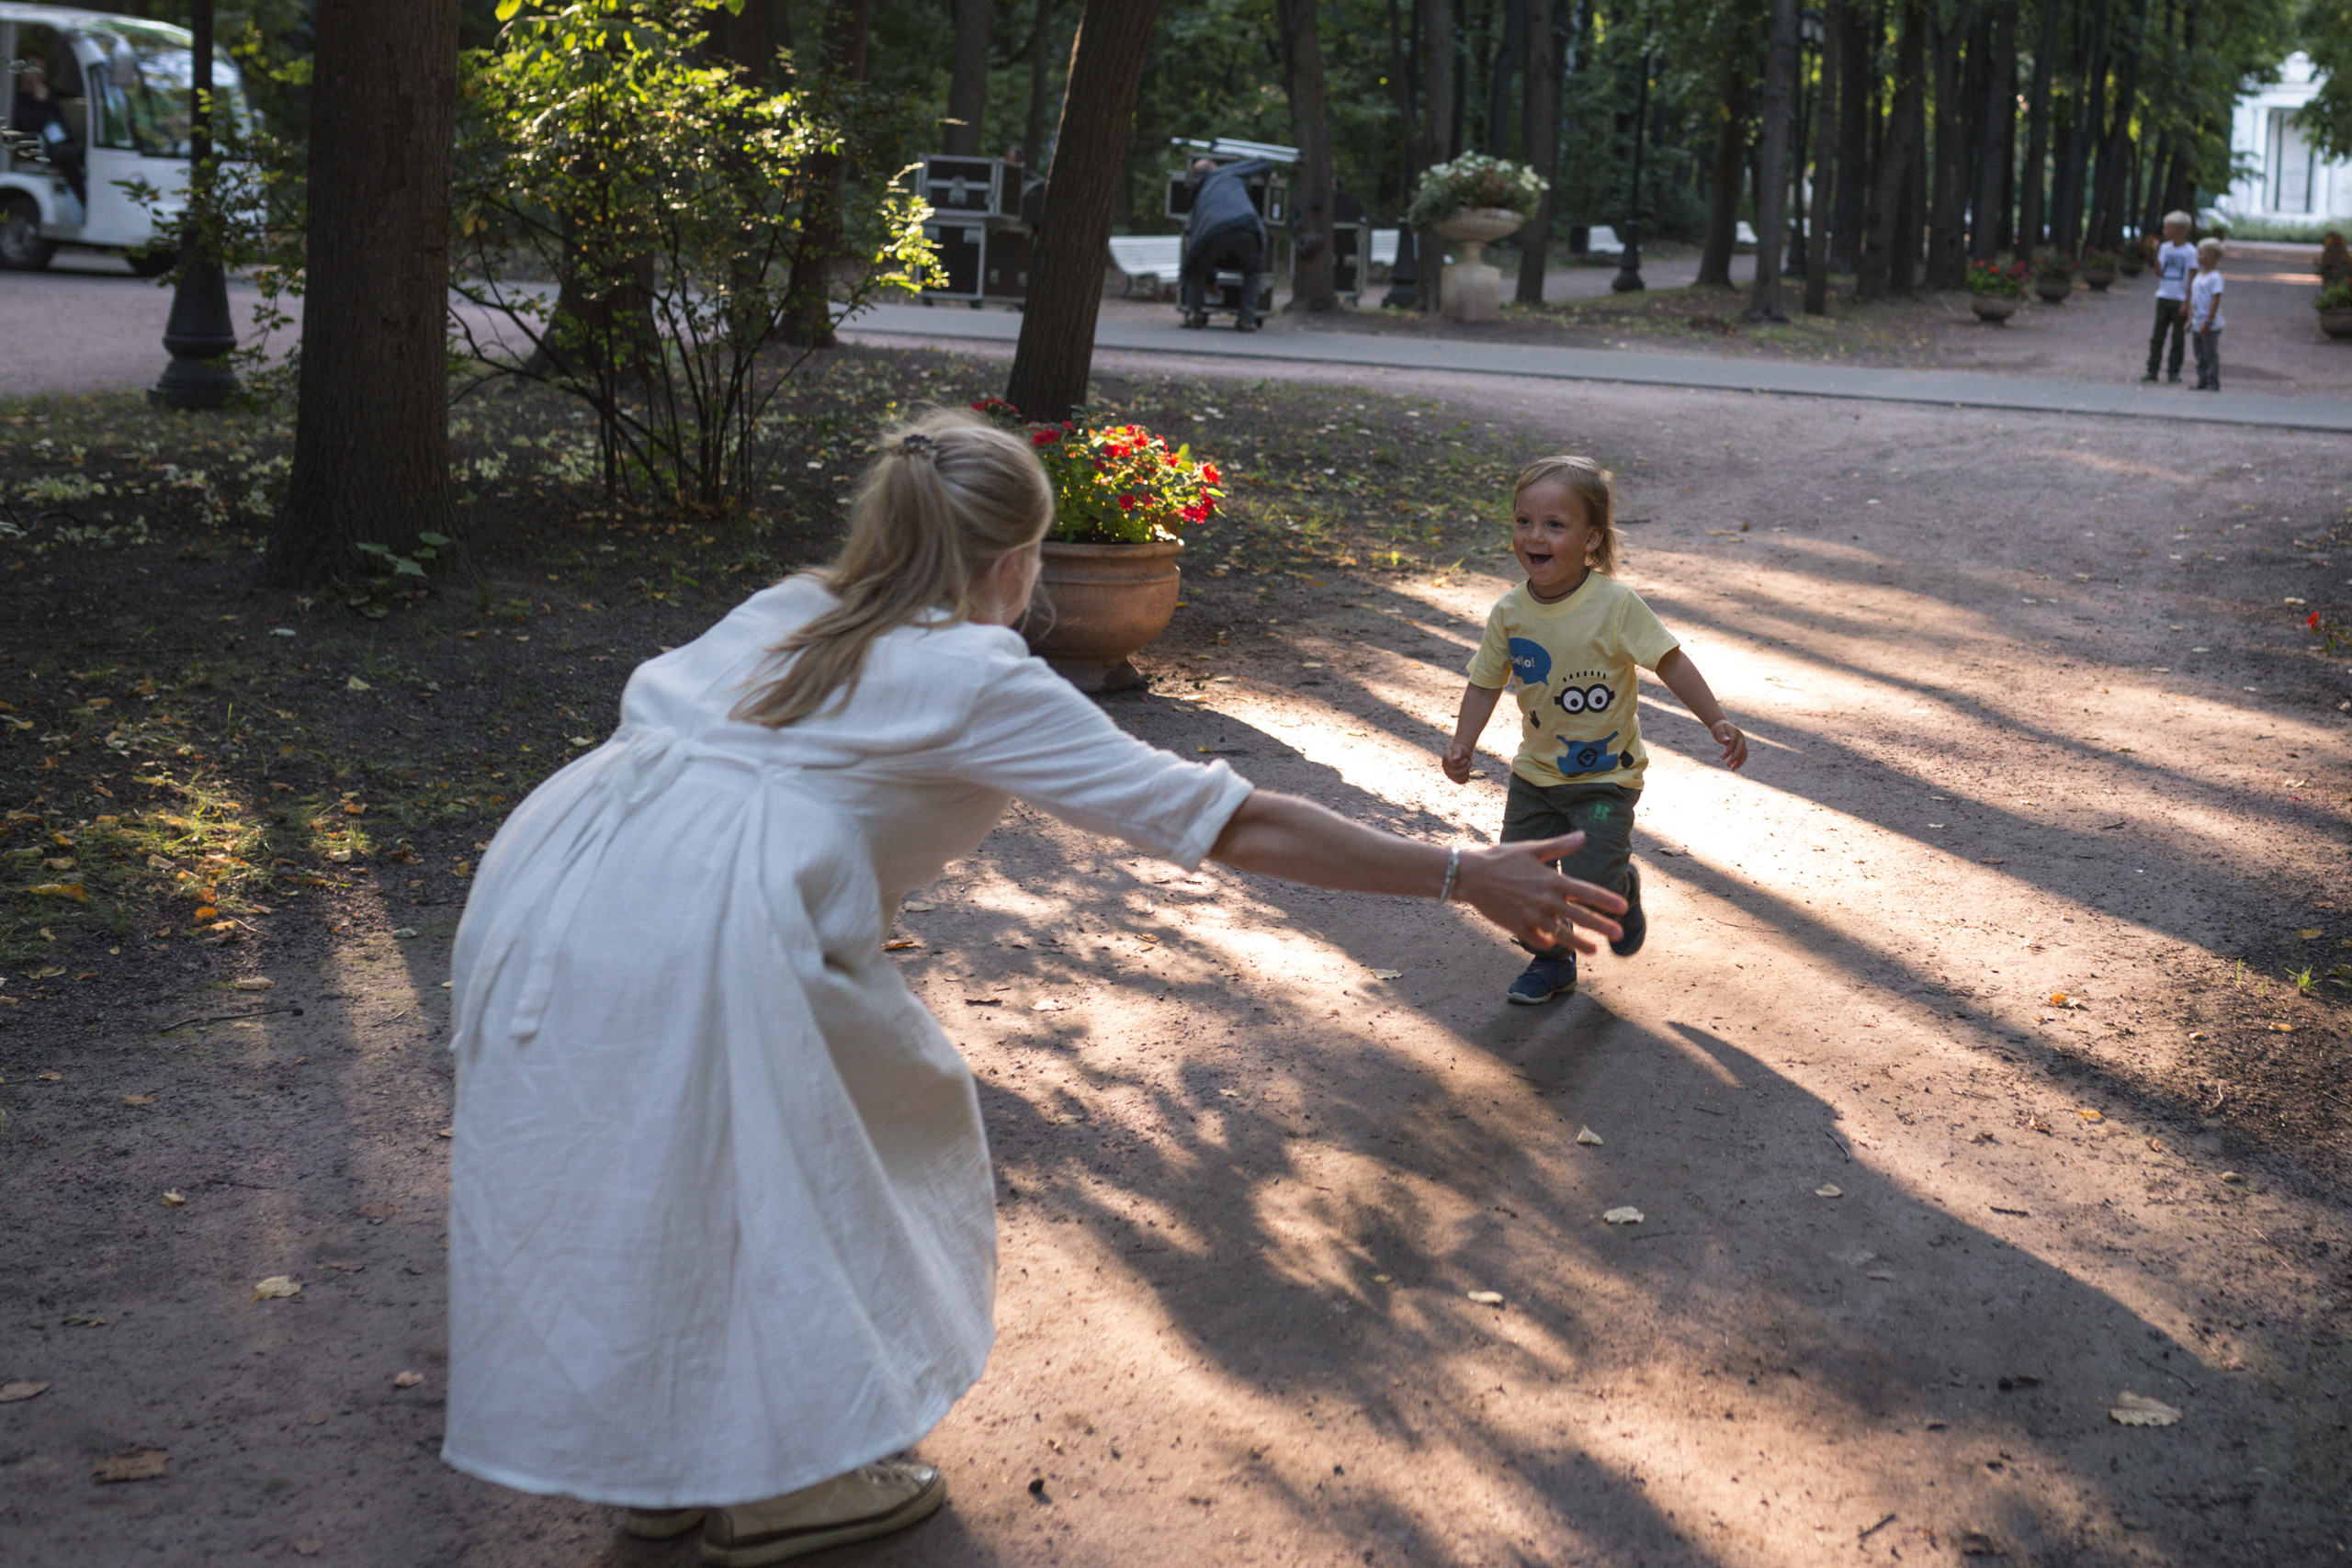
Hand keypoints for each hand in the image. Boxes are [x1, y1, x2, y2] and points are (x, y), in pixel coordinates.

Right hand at [1441, 738, 1476, 783]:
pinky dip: (1466, 777)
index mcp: (1445, 757)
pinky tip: (1467, 772)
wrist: (1462, 754)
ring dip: (1466, 772)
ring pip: (1458, 778)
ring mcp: (1448, 773)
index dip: (1462, 763)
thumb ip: (1457, 752)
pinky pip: (1460, 782)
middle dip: (1465, 768)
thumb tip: (1455, 760)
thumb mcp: (1459, 748)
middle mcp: (1445, 766)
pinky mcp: (1453, 778)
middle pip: (1455, 773)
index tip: (1466, 759)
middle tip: (1469, 762)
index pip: (1453, 765)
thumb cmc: (1460, 750)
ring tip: (1468, 766)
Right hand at [1453, 832, 1626, 951]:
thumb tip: (1583, 836)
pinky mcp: (1517, 926)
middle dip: (1601, 926)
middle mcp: (1545, 900)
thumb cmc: (1501, 859)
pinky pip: (1537, 938)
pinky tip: (1554, 944)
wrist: (1471, 876)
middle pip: (1579, 916)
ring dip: (1579, 944)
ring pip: (1561, 934)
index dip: (1605, 899)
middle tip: (1619, 935)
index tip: (1623, 906)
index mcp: (1551, 880)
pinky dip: (1547, 942)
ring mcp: (1532, 916)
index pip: (1585, 892)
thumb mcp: (1531, 849)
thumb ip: (1559, 846)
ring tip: (1594, 951)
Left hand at [1711, 720, 1747, 769]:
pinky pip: (1743, 755)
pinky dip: (1739, 762)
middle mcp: (1741, 737)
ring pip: (1744, 753)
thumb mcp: (1718, 729)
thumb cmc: (1719, 728)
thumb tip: (1727, 740)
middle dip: (1735, 757)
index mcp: (1735, 732)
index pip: (1733, 742)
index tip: (1722, 758)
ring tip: (1732, 770)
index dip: (1729, 750)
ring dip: (1739, 762)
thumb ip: (1722, 734)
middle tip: (1727, 765)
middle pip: (1741, 748)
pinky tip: (1734, 768)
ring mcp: (1742, 742)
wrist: (1722, 726)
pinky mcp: (1742, 747)